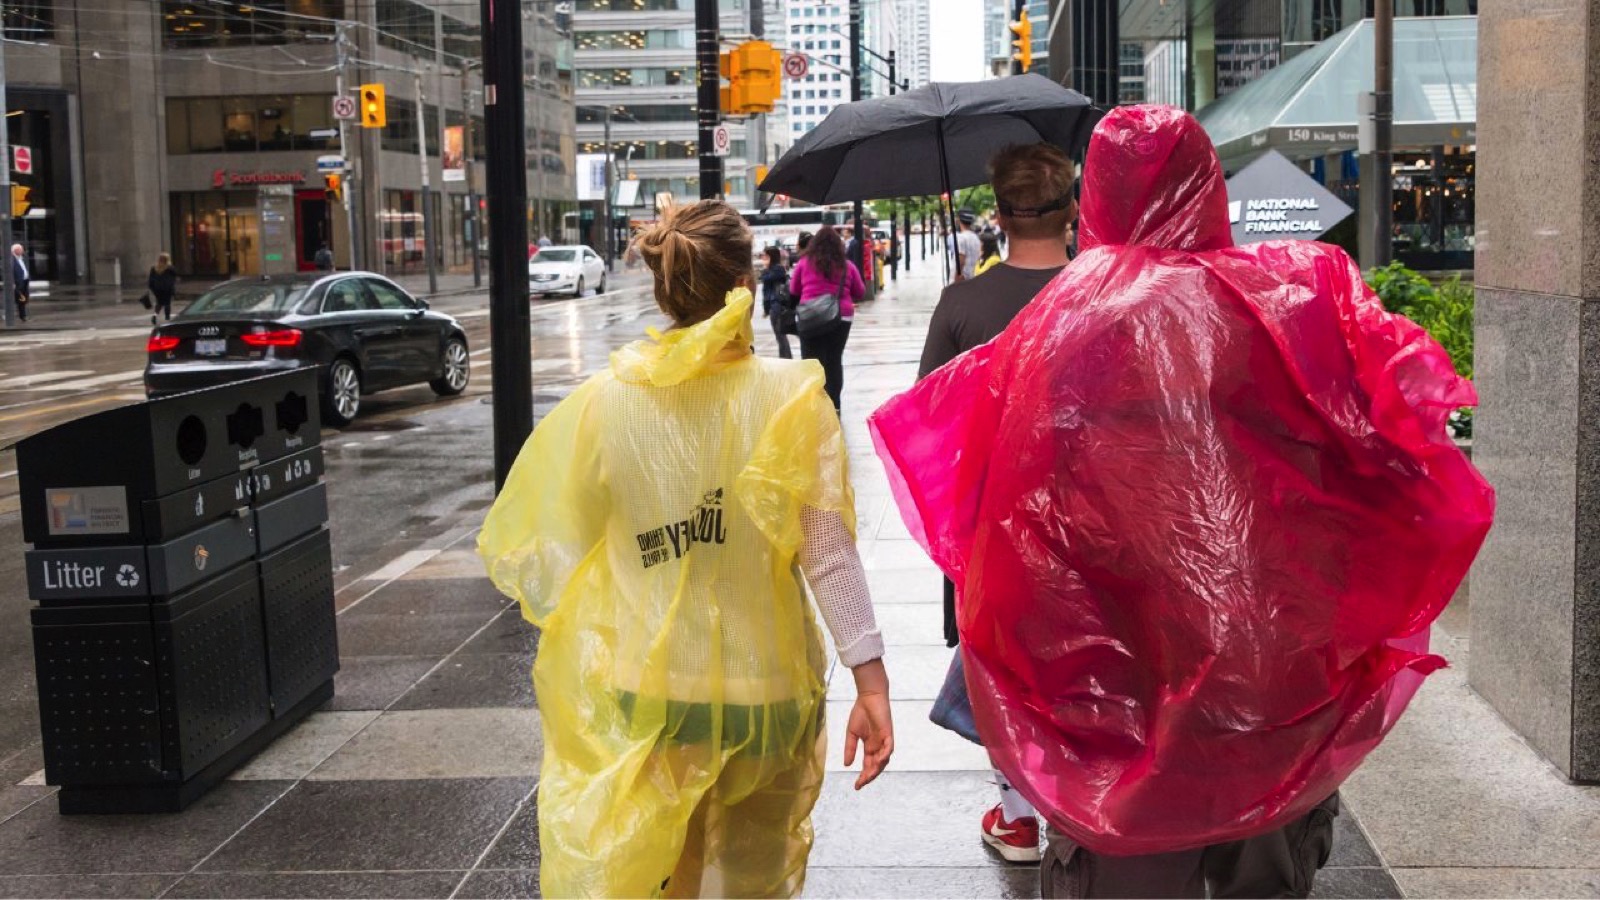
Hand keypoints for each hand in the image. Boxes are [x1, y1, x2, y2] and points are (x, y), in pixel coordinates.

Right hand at [843, 659, 893, 789]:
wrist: (868, 697)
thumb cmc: (861, 712)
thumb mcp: (852, 733)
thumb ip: (850, 748)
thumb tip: (847, 765)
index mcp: (870, 747)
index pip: (868, 766)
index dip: (863, 776)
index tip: (856, 786)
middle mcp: (878, 746)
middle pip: (876, 766)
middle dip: (869, 776)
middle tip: (861, 784)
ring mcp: (884, 741)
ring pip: (884, 760)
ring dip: (876, 769)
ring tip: (868, 776)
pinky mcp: (888, 733)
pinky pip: (889, 748)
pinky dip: (885, 755)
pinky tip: (878, 761)